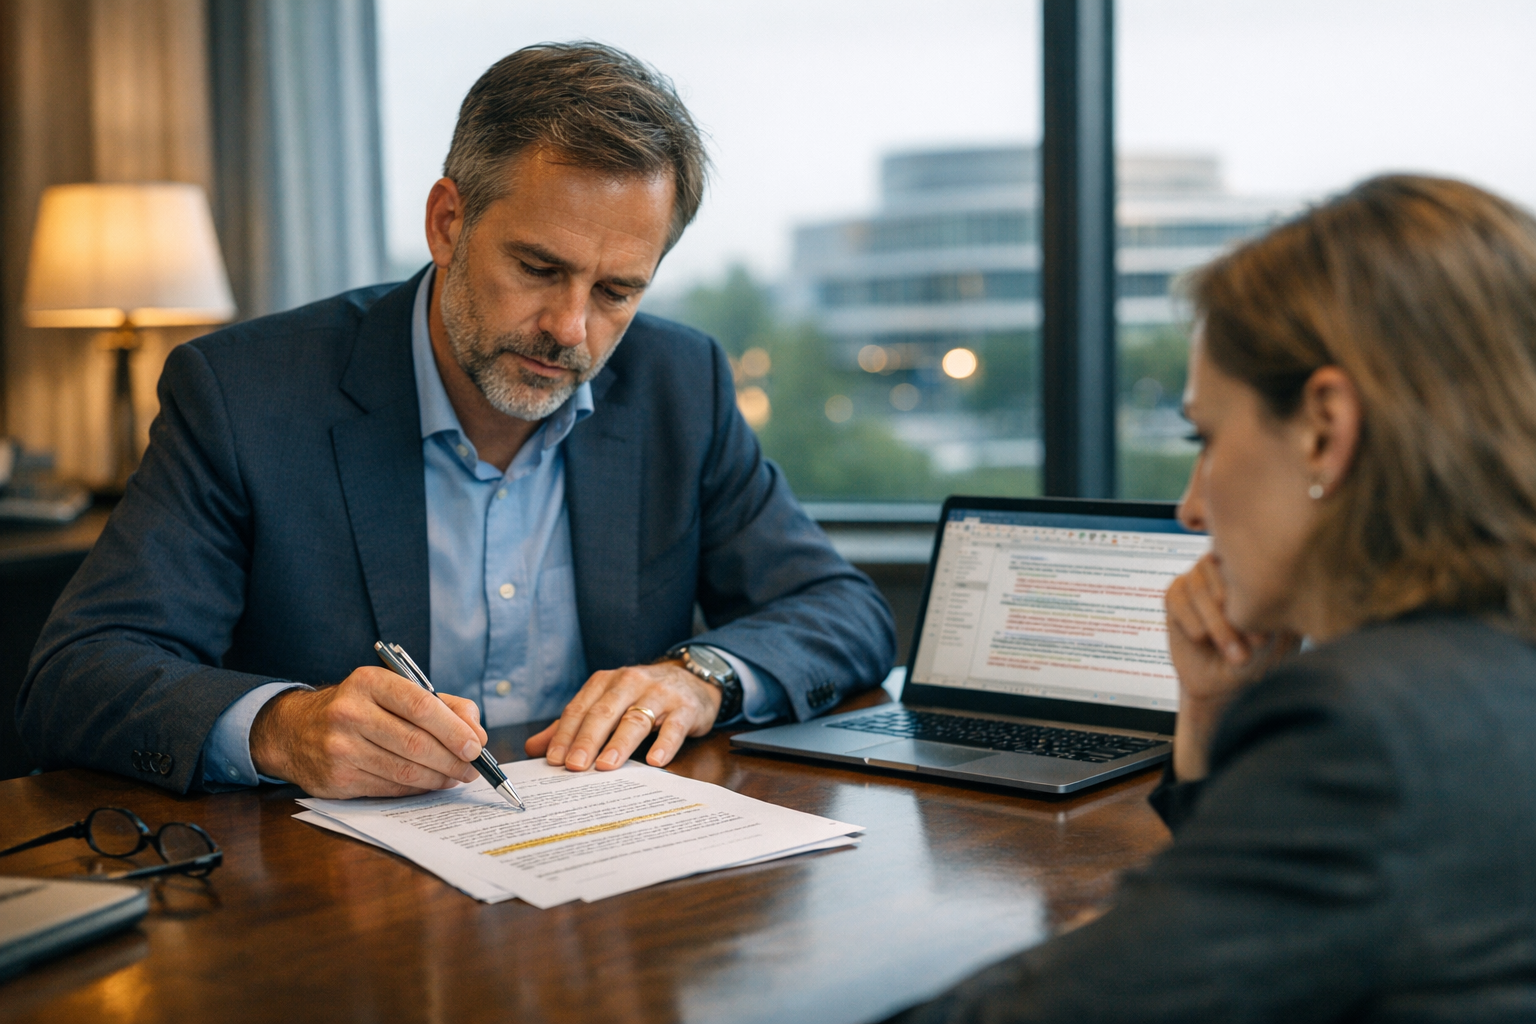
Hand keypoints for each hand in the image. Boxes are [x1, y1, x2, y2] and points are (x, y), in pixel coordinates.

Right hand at [250, 666, 487, 797]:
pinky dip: (417, 789)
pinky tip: (430, 783)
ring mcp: (339, 748)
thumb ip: (443, 705)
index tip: (476, 745)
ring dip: (439, 778)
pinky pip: (389, 788)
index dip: (454, 729)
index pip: (420, 705)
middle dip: (452, 759)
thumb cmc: (359, 708)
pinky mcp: (336, 779)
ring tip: (456, 777)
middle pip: (415, 742)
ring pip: (404, 771)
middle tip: (473, 768)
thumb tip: (477, 733)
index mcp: (369, 682)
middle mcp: (350, 713)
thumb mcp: (394, 692)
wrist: (294, 730)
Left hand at [524, 661, 722, 770]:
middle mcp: (630, 683)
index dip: (565, 734)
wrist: (691, 679)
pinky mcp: (685, 708)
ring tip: (606, 766)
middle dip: (587, 740)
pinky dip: (664, 744)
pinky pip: (673, 726)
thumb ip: (572, 726)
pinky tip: (654, 761)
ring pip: (635, 719)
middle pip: (604, 713)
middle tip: (574, 766)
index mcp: (605, 683)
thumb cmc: (641, 697)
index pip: (580, 709)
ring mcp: (659, 694)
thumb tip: (533, 748)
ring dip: (619, 744)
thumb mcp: (606, 704)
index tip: (553, 759)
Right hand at [1164, 554, 1298, 780]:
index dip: (1252, 600)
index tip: (1261, 640)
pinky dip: (1189, 619)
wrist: (1219, 682)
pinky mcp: (1176, 596)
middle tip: (1242, 650)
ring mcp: (1200, 580)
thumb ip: (1266, 624)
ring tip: (1228, 650)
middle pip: (1220, 572)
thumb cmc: (1253, 660)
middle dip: (1230, 615)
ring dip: (1213, 622)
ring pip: (1198, 585)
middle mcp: (1226, 570)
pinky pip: (1176, 597)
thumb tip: (1253, 606)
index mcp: (1256, 574)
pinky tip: (1200, 638)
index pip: (1250, 566)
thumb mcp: (1270, 647)